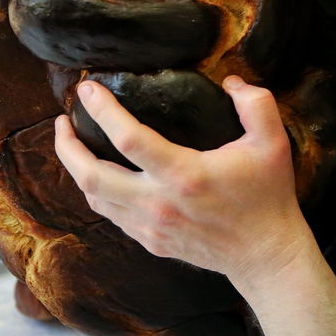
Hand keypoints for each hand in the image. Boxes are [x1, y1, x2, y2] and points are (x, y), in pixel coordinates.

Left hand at [53, 75, 312, 287]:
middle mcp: (159, 203)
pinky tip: (99, 174)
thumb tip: (229, 81)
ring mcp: (150, 227)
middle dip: (67, 146)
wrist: (265, 255)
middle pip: (92, 175)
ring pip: (95, 197)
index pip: (128, 138)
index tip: (87, 89)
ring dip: (76, 169)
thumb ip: (256, 103)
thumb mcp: (273, 142)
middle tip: (62, 120)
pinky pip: (110, 214)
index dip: (102, 110)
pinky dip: (97, 190)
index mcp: (184, 175)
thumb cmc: (268, 196)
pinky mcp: (150, 242)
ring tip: (72, 143)